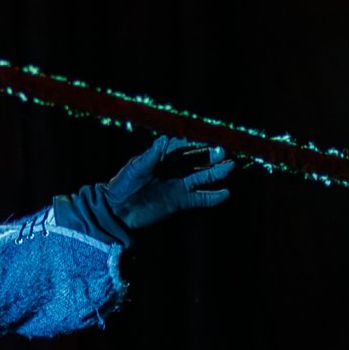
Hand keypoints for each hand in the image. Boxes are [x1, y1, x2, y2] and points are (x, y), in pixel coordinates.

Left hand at [105, 135, 233, 229]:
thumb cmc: (123, 185)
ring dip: (216, 173)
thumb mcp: (136, 168)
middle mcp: (173, 170)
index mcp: (162, 158)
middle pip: (195, 161)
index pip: (182, 147)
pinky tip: (225, 193)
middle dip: (209, 157)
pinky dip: (212, 197)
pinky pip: (200, 199)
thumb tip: (165, 139)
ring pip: (201, 178)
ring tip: (230, 167)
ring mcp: (178, 186)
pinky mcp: (180, 201)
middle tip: (223, 152)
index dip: (195, 144)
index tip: (207, 140)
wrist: (118, 210)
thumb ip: (152, 156)